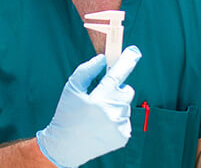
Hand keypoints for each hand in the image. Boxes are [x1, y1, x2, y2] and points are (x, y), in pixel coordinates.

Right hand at [36, 46, 141, 167]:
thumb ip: (86, 70)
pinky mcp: (123, 136)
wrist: (66, 146)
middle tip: (103, 94)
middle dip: (117, 89)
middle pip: (126, 91)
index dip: (126, 62)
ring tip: (99, 115)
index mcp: (98, 100)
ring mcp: (119, 127)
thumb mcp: (71, 89)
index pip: (116, 76)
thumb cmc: (67, 115)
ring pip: (126, 106)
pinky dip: (117, 119)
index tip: (134, 52)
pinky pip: (126, 119)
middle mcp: (111, 114)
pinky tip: (103, 125)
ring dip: (116, 105)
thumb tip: (102, 59)